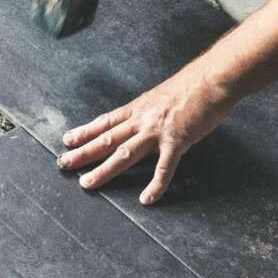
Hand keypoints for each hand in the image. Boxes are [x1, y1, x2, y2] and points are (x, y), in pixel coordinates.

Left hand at [57, 59, 234, 204]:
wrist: (213, 78)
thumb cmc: (194, 84)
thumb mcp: (163, 95)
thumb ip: (152, 110)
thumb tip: (146, 119)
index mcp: (139, 108)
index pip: (105, 121)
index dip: (85, 131)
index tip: (68, 140)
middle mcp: (142, 119)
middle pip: (106, 139)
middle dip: (83, 152)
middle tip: (63, 163)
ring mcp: (157, 131)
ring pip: (123, 154)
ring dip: (104, 170)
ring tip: (87, 183)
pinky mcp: (177, 141)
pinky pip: (164, 168)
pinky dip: (155, 185)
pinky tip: (147, 199)